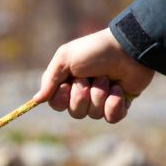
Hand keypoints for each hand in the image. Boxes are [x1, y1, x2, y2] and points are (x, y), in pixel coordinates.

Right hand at [34, 28, 155, 123]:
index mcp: (68, 83)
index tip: (67, 84)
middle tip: (90, 78)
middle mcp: (84, 94)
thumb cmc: (95, 50)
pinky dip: (114, 104)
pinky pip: (111, 118)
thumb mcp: (65, 58)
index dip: (62, 98)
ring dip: (100, 94)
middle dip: (83, 95)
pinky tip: (119, 89)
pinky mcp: (119, 104)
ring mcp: (102, 100)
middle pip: (75, 112)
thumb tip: (36, 100)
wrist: (129, 48)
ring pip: (94, 114)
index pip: (57, 104)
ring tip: (108, 78)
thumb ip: (49, 79)